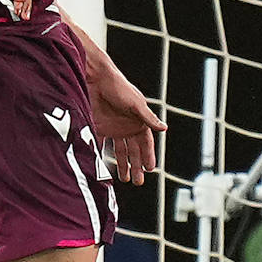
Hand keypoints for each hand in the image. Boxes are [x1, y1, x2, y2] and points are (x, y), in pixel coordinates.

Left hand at [88, 64, 165, 184]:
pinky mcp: (100, 127)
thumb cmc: (119, 88)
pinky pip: (104, 145)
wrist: (96, 79)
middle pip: (134, 151)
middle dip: (137, 166)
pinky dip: (105, 156)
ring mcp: (114, 128)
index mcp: (139, 122)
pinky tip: (106, 168)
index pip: (146, 143)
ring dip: (124, 165)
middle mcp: (127, 127)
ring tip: (125, 180)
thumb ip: (147, 118)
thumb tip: (164, 129)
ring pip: (121, 151)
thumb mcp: (135, 103)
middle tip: (138, 182)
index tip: (150, 169)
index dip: (148, 156)